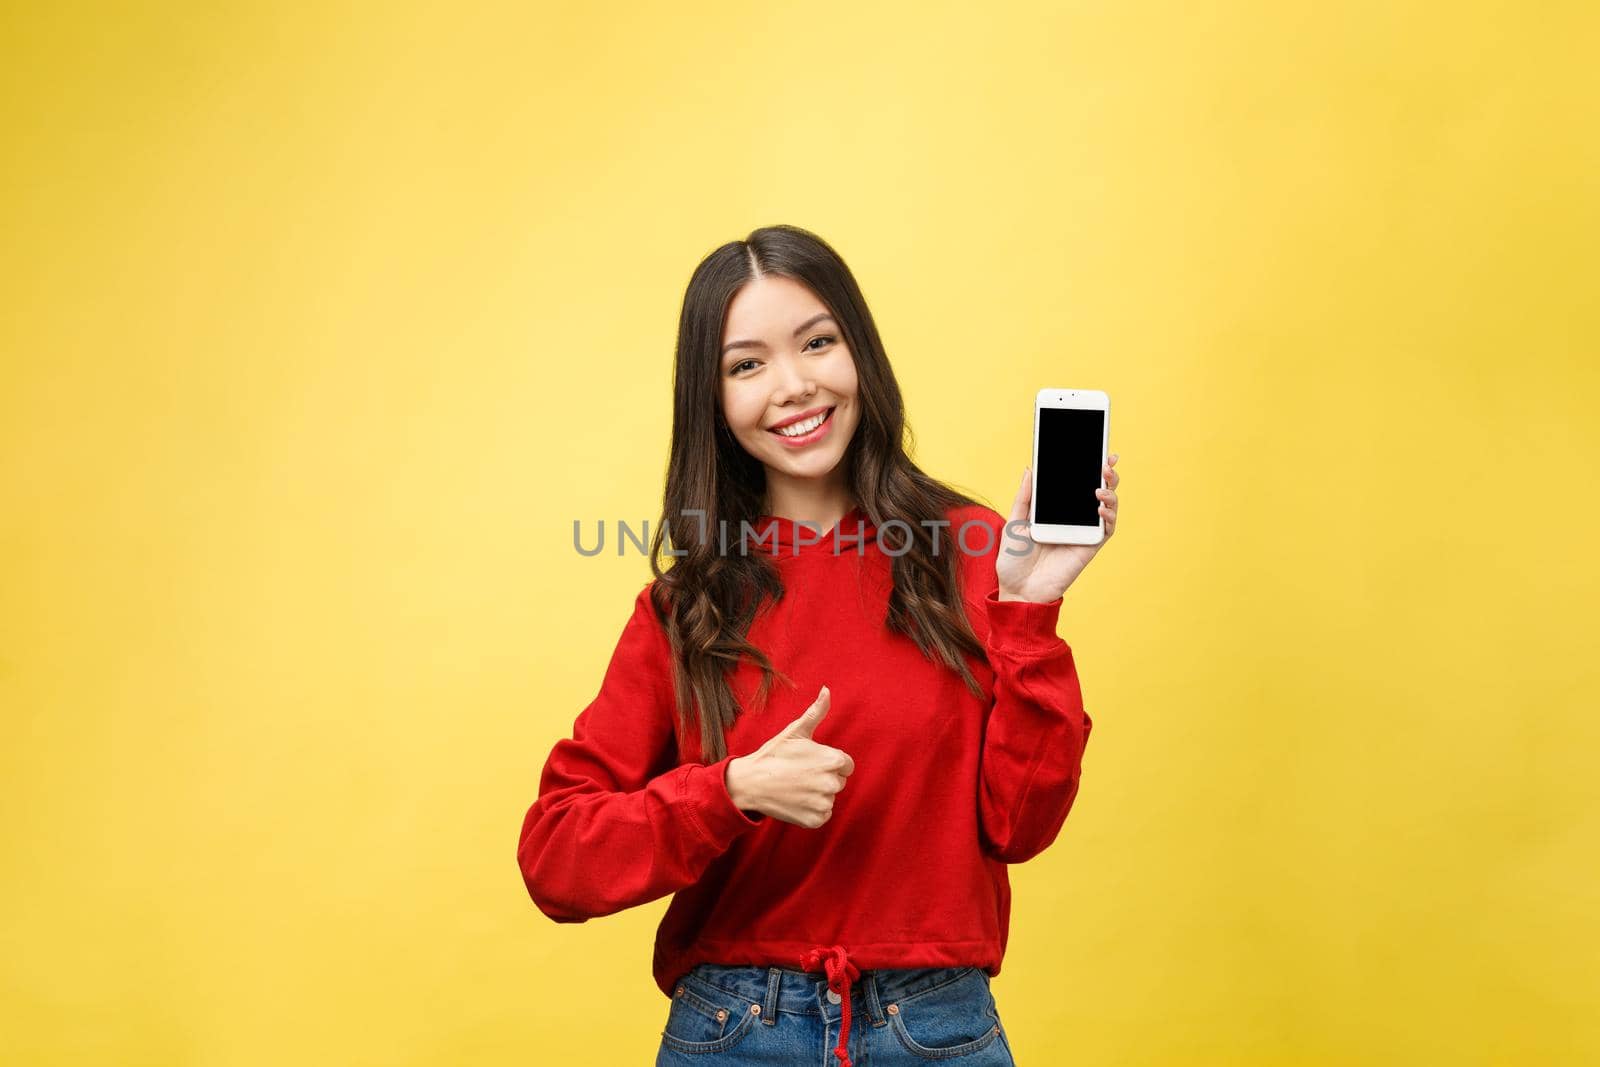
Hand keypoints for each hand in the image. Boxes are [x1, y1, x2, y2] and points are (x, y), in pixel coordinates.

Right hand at [725, 686, 854, 828]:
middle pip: (838, 781)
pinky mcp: (815, 820)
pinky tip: (796, 800)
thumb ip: (817, 712)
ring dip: (817, 794)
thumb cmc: (773, 755)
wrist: (750, 783)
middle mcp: (831, 783)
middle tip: (800, 774)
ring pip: (829, 798)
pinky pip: (823, 815)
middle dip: (823, 777)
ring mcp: (823, 804)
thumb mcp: (795, 731)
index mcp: (832, 760)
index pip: (846, 765)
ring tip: (796, 787)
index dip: (829, 762)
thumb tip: (827, 690)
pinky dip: (812, 810)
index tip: (811, 762)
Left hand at [995, 453, 1119, 602]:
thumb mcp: (1014, 522)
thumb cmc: (1014, 559)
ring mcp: (1083, 531)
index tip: (1096, 448)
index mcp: (1056, 509)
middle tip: (1106, 460)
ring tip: (1102, 484)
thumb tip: (1031, 468)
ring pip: (1107, 507)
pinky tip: (1100, 508)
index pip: (1076, 482)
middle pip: (1097, 490)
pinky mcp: (1089, 547)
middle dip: (1106, 473)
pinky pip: (1106, 529)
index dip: (1088, 466)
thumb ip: (1025, 497)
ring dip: (1110, 493)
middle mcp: (1073, 518)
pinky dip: (1108, 516)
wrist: (1017, 588)